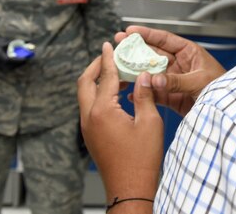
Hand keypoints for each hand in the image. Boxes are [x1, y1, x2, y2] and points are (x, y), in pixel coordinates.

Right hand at [0, 36, 26, 71]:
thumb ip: (13, 44)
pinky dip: (13, 65)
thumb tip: (26, 44)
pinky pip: (6, 68)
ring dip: (17, 65)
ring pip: (9, 68)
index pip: (9, 60)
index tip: (27, 58)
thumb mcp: (3, 42)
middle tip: (28, 58)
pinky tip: (18, 61)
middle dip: (20, 63)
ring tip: (24, 59)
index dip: (18, 60)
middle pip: (11, 66)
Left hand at [78, 42, 161, 205]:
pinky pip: (91, 108)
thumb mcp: (150, 122)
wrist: (130, 189)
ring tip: (117, 73)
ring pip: (86, 96)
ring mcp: (88, 128)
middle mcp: (89, 118)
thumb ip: (145, 95)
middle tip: (109, 56)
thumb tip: (143, 76)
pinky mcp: (91, 136)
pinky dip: (100, 95)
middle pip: (85, 83)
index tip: (109, 45)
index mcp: (102, 111)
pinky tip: (118, 94)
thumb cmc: (141, 160)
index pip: (105, 77)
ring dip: (98, 81)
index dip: (109, 59)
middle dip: (96, 67)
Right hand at [117, 26, 226, 116]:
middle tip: (118, 46)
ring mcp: (174, 81)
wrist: (229, 112)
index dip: (147, 34)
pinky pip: (154, 93)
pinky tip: (132, 93)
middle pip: (153, 55)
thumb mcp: (201, 81)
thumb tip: (154, 79)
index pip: (165, 40)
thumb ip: (177, 81)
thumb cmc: (223, 89)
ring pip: (151, 74)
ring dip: (136, 73)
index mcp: (189, 53)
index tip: (130, 30)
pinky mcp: (173, 97)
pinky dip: (144, 93)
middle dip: (136, 51)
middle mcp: (180, 65)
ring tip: (119, 70)